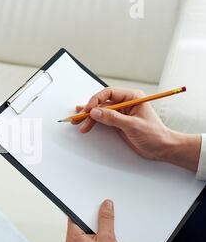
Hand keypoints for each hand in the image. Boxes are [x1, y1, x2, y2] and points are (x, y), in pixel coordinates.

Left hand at [65, 200, 127, 241]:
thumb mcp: (108, 238)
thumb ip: (106, 219)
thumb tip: (105, 206)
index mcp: (73, 238)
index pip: (73, 216)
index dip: (83, 210)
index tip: (90, 207)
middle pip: (79, 226)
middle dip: (91, 224)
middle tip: (102, 227)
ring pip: (82, 236)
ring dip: (93, 235)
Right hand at [75, 88, 200, 171]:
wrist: (162, 148)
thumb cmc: (154, 135)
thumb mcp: (133, 126)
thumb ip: (113, 118)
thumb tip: (95, 112)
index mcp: (133, 97)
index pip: (109, 93)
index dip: (96, 100)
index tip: (88, 110)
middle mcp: (126, 103)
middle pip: (102, 102)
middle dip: (90, 110)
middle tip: (79, 118)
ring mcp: (121, 113)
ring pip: (101, 111)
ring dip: (90, 117)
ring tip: (79, 123)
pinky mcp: (118, 122)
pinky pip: (103, 119)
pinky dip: (94, 121)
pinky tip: (85, 122)